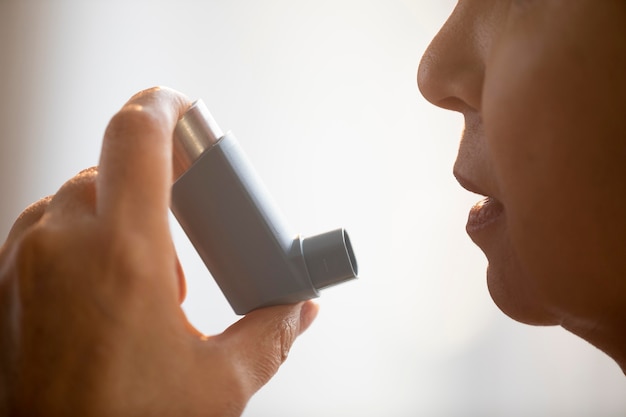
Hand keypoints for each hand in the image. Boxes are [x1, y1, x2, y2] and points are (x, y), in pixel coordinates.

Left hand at [0, 87, 317, 416]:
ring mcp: (22, 262)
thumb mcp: (216, 385)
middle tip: (186, 231)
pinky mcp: (3, 283)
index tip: (183, 107)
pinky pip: (48, 230)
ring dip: (119, 218)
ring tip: (149, 280)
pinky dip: (83, 240)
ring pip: (77, 197)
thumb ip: (269, 335)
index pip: (137, 134)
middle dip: (156, 187)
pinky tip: (108, 294)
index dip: (163, 105)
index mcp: (122, 254)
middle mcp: (61, 244)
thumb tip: (299, 310)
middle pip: (112, 167)